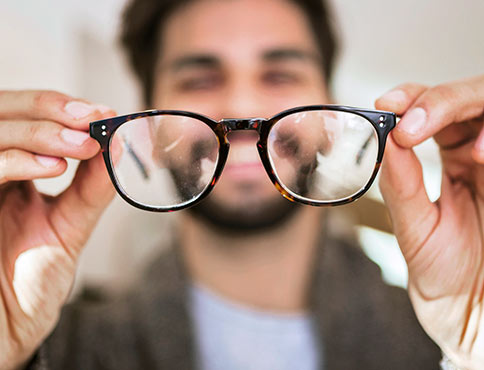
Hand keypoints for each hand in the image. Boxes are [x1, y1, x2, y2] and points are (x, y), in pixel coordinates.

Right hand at [0, 90, 115, 368]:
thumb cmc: (31, 282)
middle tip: (93, 118)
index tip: (104, 114)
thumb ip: (91, 188)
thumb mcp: (70, 227)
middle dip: (49, 109)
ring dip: (40, 131)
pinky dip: (15, 161)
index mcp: (12, 175)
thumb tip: (119, 145)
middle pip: (3, 113)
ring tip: (83, 144)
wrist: (7, 330)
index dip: (61, 109)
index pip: (27, 119)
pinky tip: (53, 168)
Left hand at [376, 76, 483, 369]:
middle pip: (467, 100)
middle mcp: (477, 153)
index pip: (430, 111)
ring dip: (470, 112)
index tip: (387, 104)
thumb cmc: (442, 269)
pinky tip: (480, 156)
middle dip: (439, 103)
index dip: (412, 99)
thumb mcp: (414, 226)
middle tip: (411, 123)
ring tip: (456, 146)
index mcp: (450, 158)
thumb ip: (401, 183)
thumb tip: (385, 140)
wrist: (471, 310)